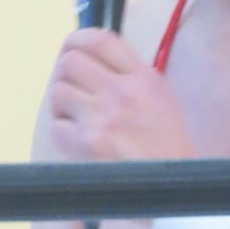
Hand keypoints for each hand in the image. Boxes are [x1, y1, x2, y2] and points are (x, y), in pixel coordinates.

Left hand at [48, 29, 194, 161]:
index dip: (79, 39)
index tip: (73, 47)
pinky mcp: (86, 144)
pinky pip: (56, 125)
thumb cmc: (170, 148)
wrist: (173, 189)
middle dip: (67, 74)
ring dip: (63, 104)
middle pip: (70, 61)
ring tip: (77, 117)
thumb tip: (95, 62)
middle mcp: (121, 92)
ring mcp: (102, 118)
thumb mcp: (163, 100)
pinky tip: (78, 139)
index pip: (101, 40)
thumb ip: (133, 77)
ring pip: (58, 91)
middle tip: (74, 89)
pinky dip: (63, 131)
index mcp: (144, 79)